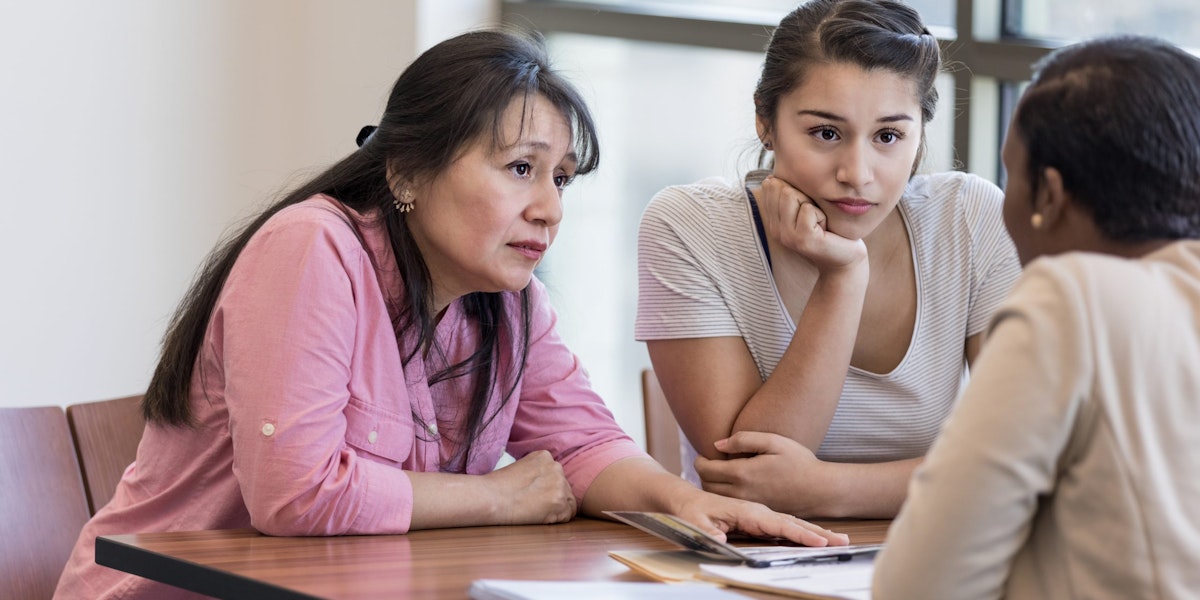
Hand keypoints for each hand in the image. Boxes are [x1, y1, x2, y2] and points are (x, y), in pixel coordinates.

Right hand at [482, 450, 575, 524]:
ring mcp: (559, 484)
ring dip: (555, 509)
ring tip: (534, 510)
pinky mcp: (559, 502)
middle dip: (552, 498)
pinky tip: (539, 517)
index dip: (545, 489)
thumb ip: (537, 472)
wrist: (490, 498)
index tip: (531, 495)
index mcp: (544, 456)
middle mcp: (556, 467)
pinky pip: (568, 515)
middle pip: (564, 488)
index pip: (556, 475)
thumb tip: (545, 486)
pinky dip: (556, 520)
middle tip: (532, 505)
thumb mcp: (520, 467)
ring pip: (568, 502)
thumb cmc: (497, 487)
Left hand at [671, 490, 848, 547]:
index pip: (778, 524)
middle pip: (791, 524)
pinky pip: (785, 525)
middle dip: (815, 534)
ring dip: (814, 533)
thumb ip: (707, 530)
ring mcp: (761, 514)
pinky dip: (803, 531)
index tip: (817, 542)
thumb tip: (718, 542)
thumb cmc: (693, 506)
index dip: (799, 534)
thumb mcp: (696, 518)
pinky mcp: (760, 518)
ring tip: (839, 542)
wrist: (691, 490)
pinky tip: (818, 539)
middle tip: (841, 543)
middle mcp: (758, 511)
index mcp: (747, 509)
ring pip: (791, 524)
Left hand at [696, 431, 829, 516]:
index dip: (700, 461)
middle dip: (703, 474)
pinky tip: (733, 485)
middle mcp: (742, 491)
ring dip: (712, 486)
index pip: (706, 470)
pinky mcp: (756, 511)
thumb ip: (744, 440)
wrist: (820, 489)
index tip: (702, 455)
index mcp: (743, 473)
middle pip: (707, 485)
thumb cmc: (799, 461)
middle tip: (708, 464)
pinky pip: (731, 504)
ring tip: (718, 474)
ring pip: (717, 497)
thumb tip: (717, 444)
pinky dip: (724, 496)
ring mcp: (748, 504)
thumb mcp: (773, 441)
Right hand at [757, 176, 866, 272]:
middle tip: (814, 216)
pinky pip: (808, 209)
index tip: (805, 206)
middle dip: (803, 195)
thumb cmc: (828, 229)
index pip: (770, 186)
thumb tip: (771, 176)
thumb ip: (789, 195)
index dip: (792, 187)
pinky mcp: (802, 239)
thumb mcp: (805, 209)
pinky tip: (824, 229)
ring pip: (791, 195)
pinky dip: (821, 215)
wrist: (844, 259)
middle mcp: (775, 229)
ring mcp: (787, 236)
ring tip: (818, 221)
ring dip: (811, 204)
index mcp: (773, 221)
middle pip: (781, 188)